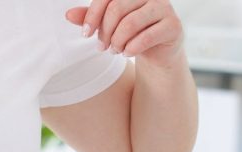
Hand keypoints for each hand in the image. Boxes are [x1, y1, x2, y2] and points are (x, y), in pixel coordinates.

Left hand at [65, 0, 183, 63]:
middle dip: (105, 32)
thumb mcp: (109, 26)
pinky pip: (146, 37)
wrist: (158, 52)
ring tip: (115, 50)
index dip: (92, 15)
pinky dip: (132, 48)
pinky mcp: (173, 26)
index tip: (85, 34)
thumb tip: (68, 14)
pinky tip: (127, 53)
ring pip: (130, 23)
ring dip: (117, 42)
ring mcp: (165, 8)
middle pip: (117, 9)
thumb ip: (91, 18)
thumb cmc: (131, 34)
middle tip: (102, 48)